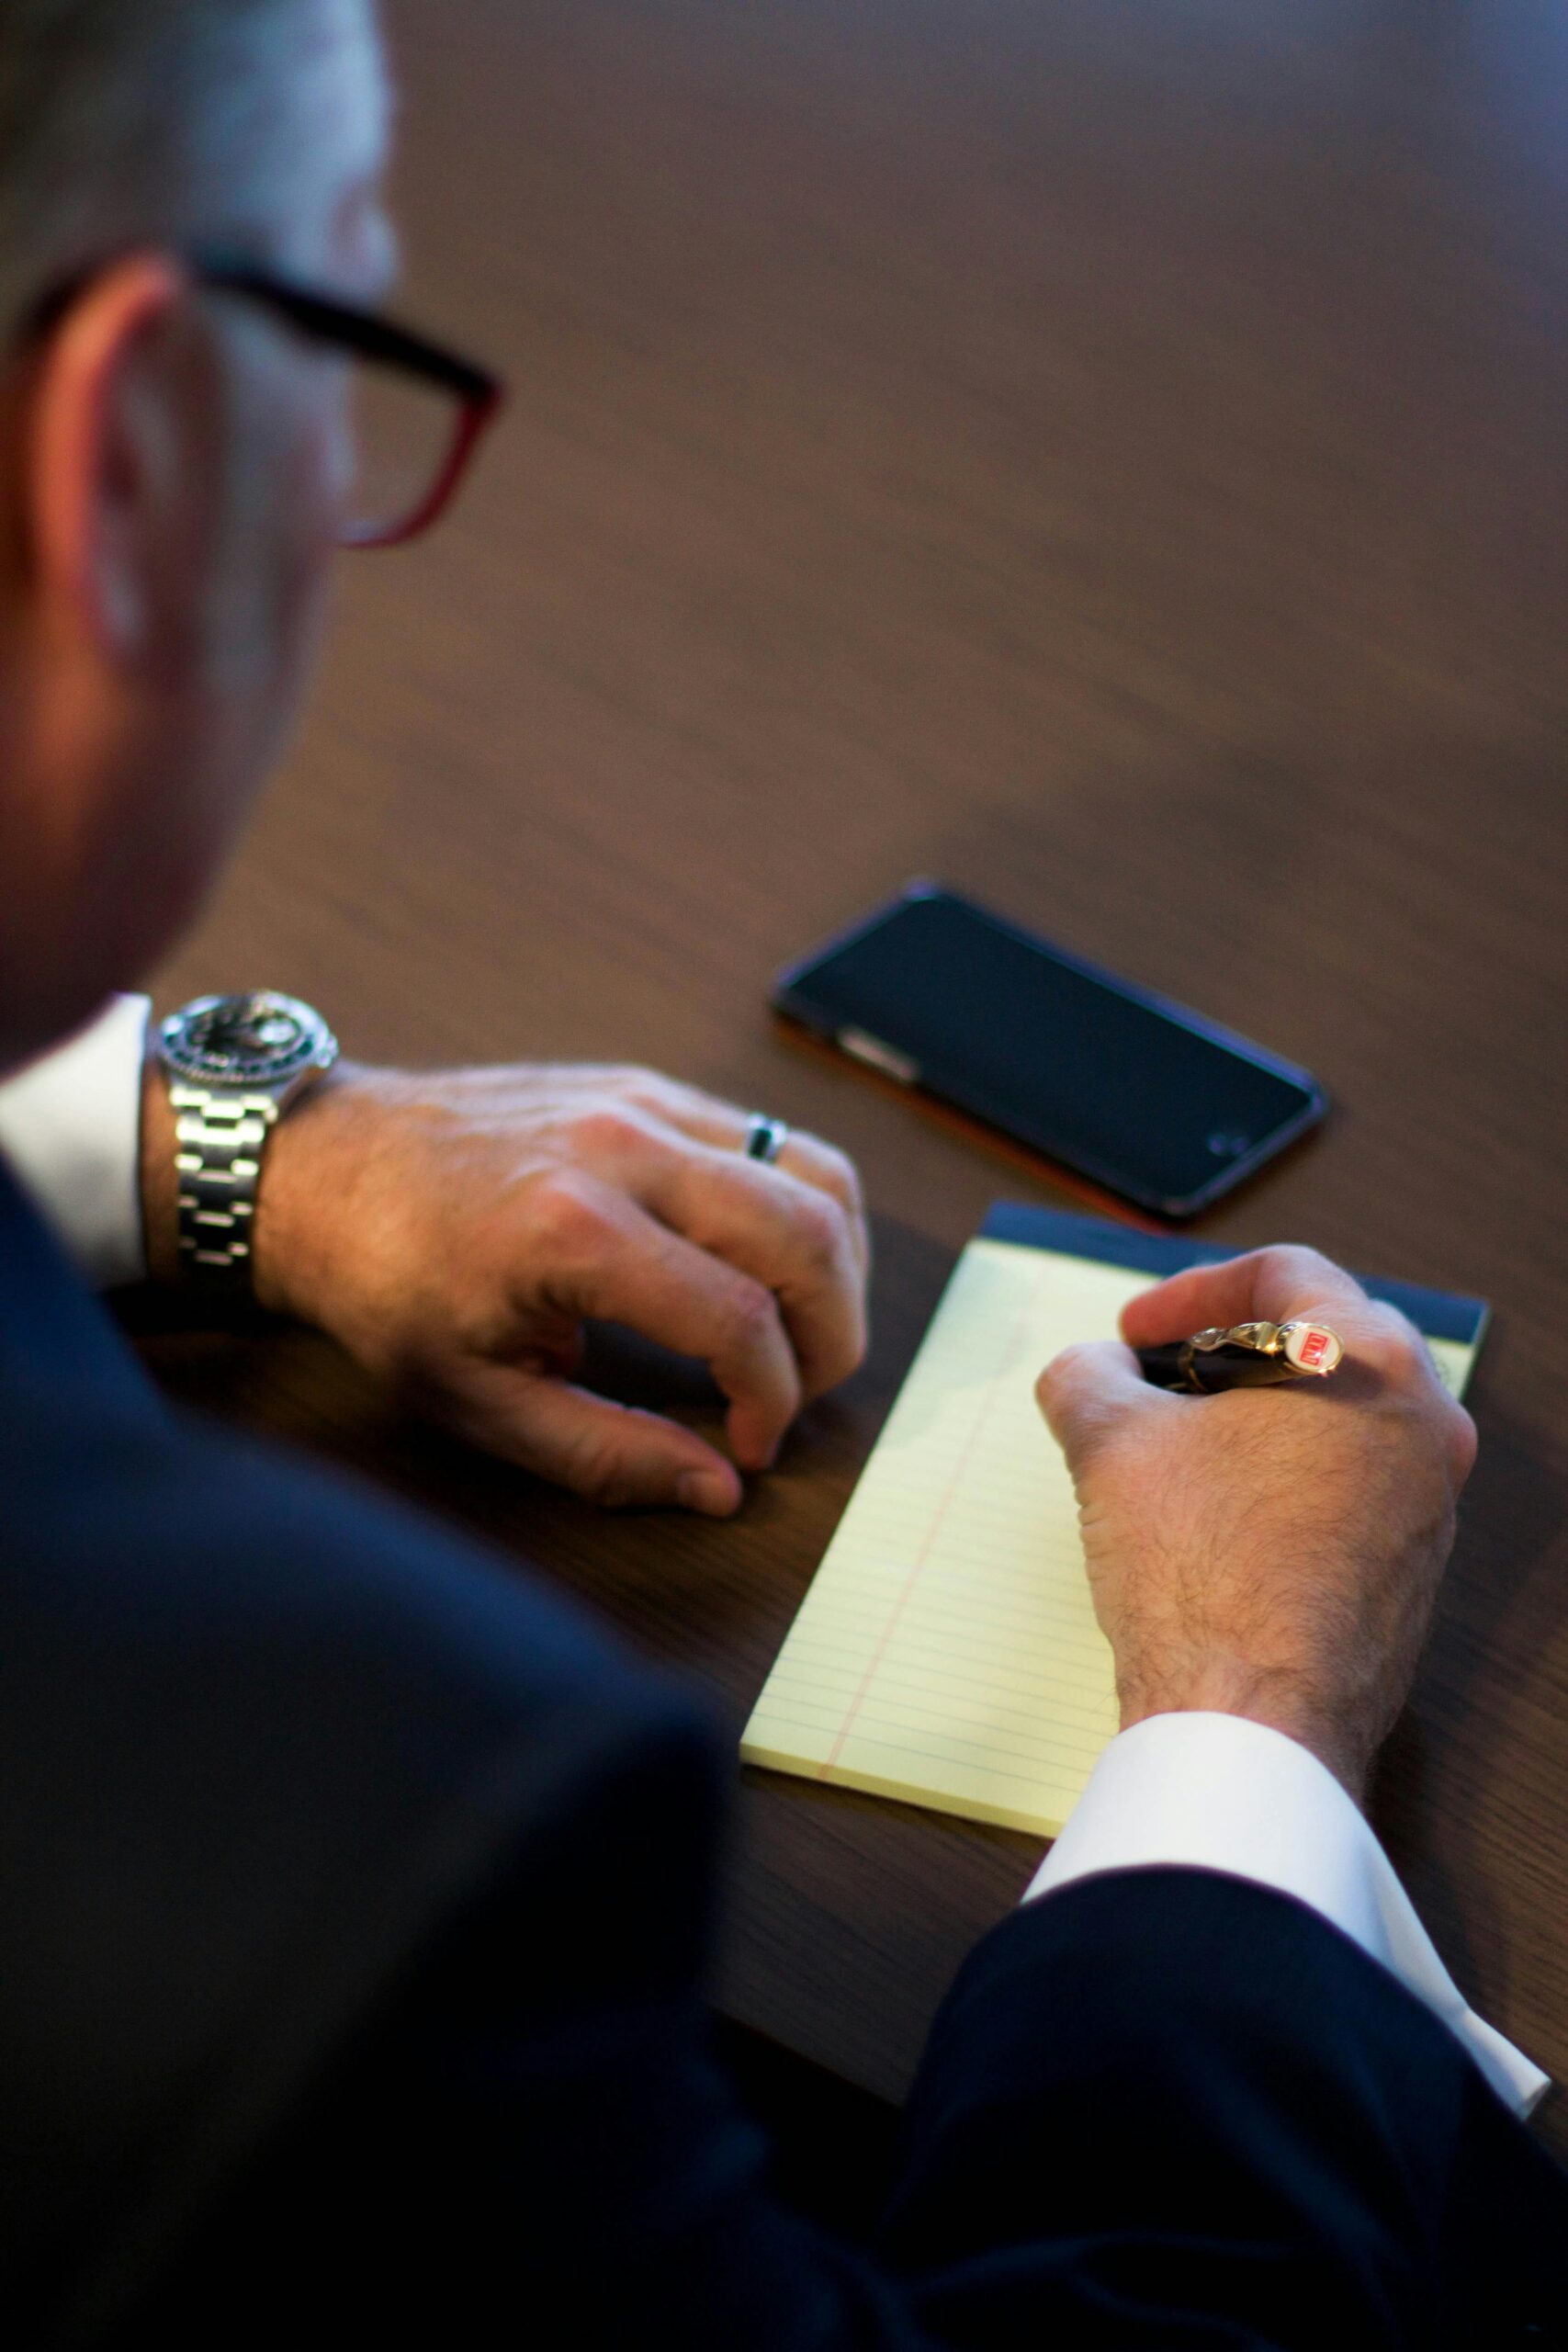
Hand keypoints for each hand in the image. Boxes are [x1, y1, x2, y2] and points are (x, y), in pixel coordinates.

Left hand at [144, 1060, 867, 1513]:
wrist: (323, 1166)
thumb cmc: (384, 1282)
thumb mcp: (475, 1398)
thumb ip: (605, 1452)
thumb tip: (717, 1488)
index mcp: (572, 1232)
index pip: (740, 1321)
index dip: (771, 1402)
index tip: (749, 1447)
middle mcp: (623, 1150)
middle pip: (806, 1234)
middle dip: (832, 1335)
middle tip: (800, 1393)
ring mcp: (644, 1103)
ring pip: (814, 1170)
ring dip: (837, 1264)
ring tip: (803, 1332)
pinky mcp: (648, 1087)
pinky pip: (772, 1139)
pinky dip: (799, 1208)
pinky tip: (765, 1266)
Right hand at [1035, 1246, 1476, 1802]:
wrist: (1251, 1722)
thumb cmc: (1195, 1571)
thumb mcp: (1107, 1442)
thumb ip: (1088, 1374)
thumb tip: (1090, 1370)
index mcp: (1367, 1362)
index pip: (1285, 1273)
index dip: (1190, 1289)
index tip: (1134, 1333)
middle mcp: (1421, 1423)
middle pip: (1326, 1337)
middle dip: (1231, 1346)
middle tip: (1159, 1376)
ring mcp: (1427, 1503)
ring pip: (1343, 1418)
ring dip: (1259, 1414)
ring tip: (1177, 1449)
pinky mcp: (1412, 1572)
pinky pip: (1352, 1489)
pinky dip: (1287, 1477)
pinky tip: (1216, 1518)